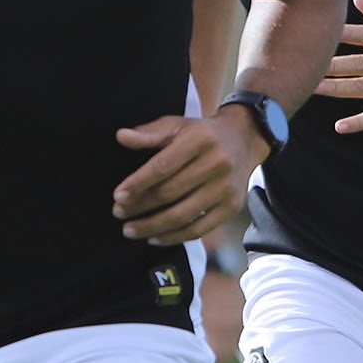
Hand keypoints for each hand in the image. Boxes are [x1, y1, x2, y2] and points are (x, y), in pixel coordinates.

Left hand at [112, 111, 258, 245]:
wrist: (244, 139)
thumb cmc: (202, 134)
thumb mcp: (177, 125)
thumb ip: (149, 133)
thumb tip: (121, 137)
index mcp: (199, 140)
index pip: (162, 167)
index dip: (137, 184)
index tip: (118, 196)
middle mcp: (217, 163)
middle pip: (170, 193)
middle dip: (140, 206)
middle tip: (119, 213)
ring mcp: (226, 188)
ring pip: (182, 215)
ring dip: (152, 226)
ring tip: (130, 230)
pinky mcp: (232, 206)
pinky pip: (199, 228)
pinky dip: (174, 237)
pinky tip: (155, 237)